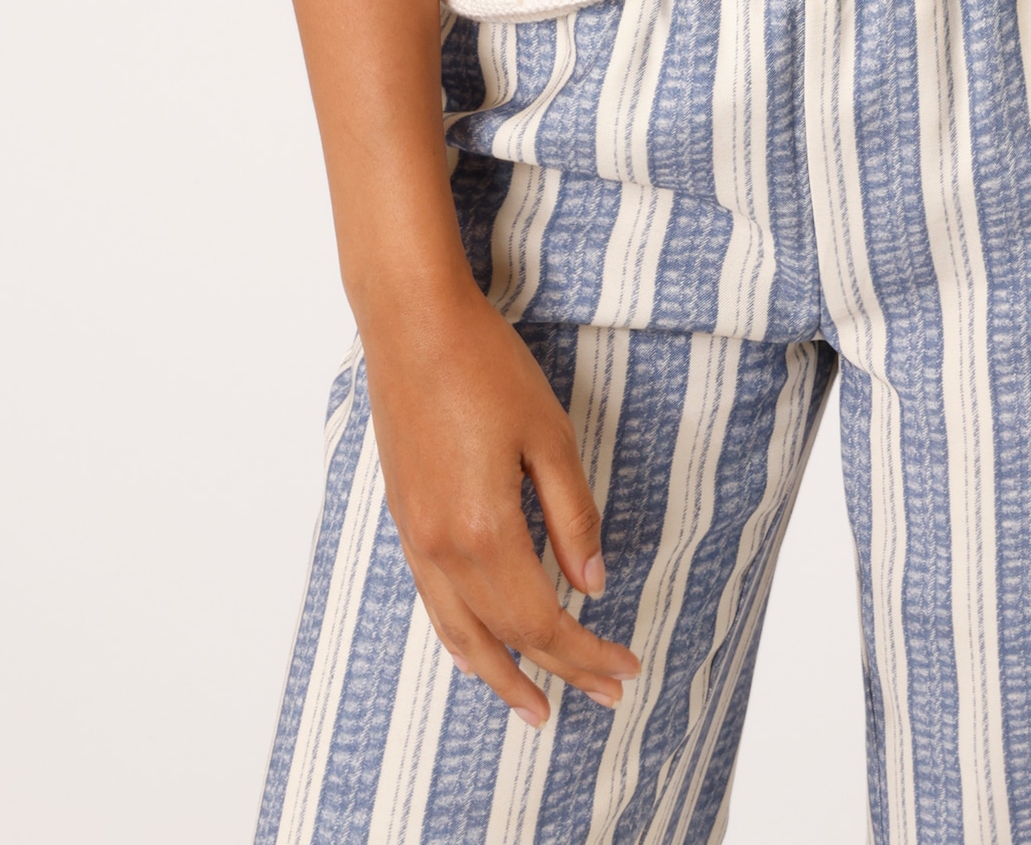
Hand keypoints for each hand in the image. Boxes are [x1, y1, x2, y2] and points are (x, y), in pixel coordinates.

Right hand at [360, 276, 642, 723]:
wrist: (411, 323)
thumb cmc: (485, 367)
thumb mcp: (550, 435)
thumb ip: (573, 517)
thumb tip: (590, 586)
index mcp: (485, 532)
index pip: (543, 622)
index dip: (586, 654)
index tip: (625, 670)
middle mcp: (442, 549)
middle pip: (506, 636)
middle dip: (558, 671)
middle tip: (604, 696)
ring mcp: (416, 537)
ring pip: (458, 633)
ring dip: (498, 676)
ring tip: (533, 708)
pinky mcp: (404, 518)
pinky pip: (434, 603)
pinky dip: (460, 638)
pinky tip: (476, 648)